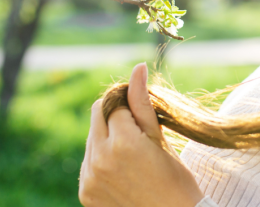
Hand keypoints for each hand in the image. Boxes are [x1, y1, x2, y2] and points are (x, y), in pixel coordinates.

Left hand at [79, 62, 203, 206]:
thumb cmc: (175, 178)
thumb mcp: (159, 137)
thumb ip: (142, 101)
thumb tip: (137, 67)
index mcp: (122, 142)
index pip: (115, 103)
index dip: (130, 105)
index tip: (144, 118)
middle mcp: (100, 159)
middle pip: (97, 115)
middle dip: (116, 116)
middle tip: (138, 133)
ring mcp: (89, 178)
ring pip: (92, 137)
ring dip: (107, 137)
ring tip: (132, 155)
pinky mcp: (85, 192)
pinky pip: (88, 161)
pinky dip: (101, 159)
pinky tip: (123, 170)